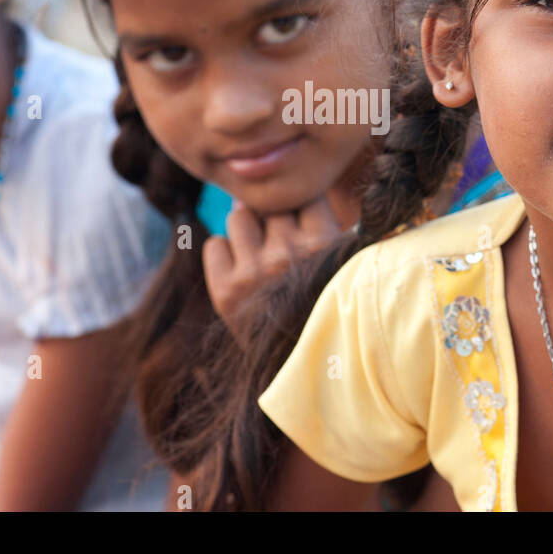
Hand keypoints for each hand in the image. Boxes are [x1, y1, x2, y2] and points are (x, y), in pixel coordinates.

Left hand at [202, 196, 341, 341]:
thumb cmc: (322, 307)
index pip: (304, 194)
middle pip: (269, 204)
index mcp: (325, 245)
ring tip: (258, 256)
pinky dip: (224, 255)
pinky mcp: (225, 292)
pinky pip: (214, 245)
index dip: (299, 206)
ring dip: (246, 230)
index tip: (300, 222)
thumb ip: (320, 222)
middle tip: (278, 242)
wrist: (300, 368)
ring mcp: (254, 274)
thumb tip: (275, 186)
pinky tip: (241, 273)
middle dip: (271, 218)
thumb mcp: (338, 263)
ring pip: (238, 216)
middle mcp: (289, 256)